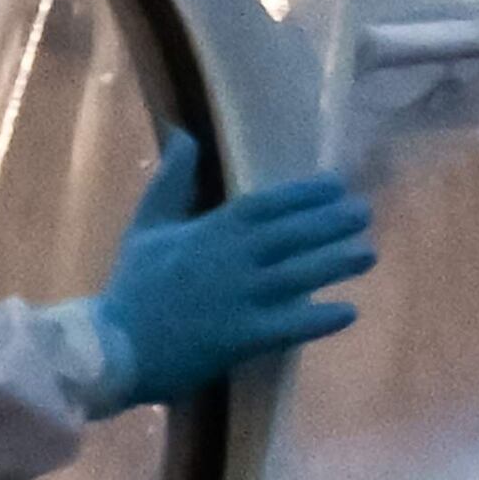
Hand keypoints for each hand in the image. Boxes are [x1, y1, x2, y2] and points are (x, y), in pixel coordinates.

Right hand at [93, 135, 376, 410]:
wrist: (110, 346)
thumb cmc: (133, 286)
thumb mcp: (148, 225)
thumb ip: (171, 180)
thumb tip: (183, 133)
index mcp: (210, 231)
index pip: (267, 205)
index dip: (304, 193)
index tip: (337, 184)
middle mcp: (230, 260)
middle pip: (292, 236)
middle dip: (331, 223)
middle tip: (365, 214)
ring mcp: (238, 299)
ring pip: (298, 275)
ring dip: (336, 263)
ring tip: (368, 254)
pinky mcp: (240, 338)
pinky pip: (289, 326)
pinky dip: (319, 319)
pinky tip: (349, 312)